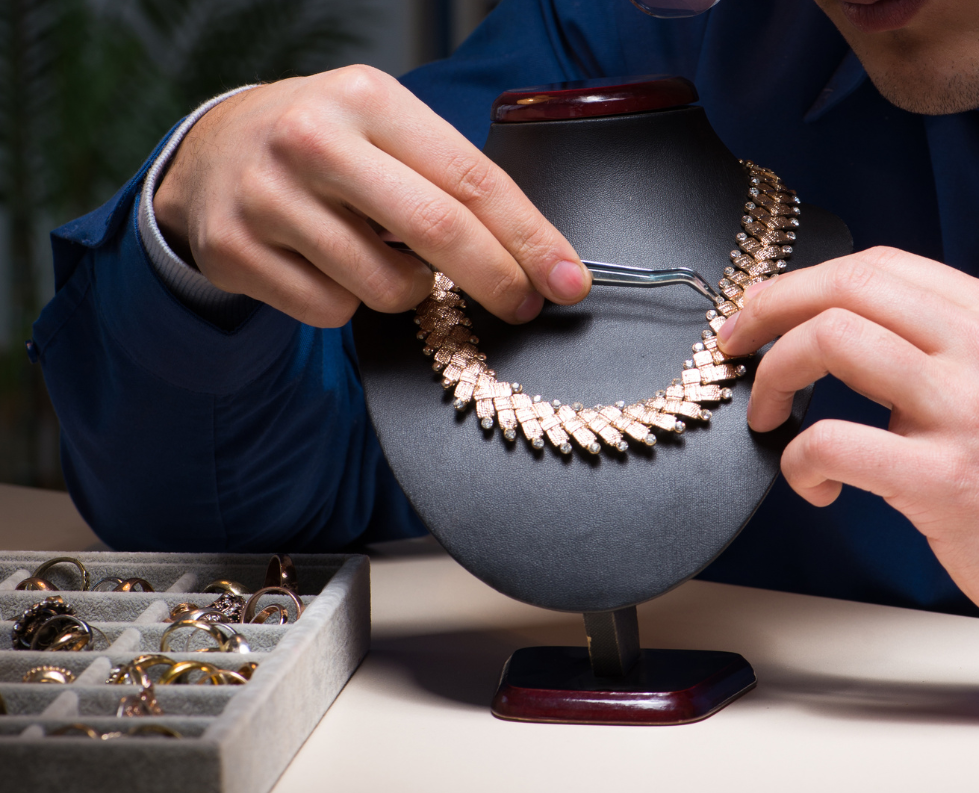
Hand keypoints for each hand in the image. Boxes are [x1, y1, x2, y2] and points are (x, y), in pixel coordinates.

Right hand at [154, 66, 590, 327]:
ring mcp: (268, 197)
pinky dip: (348, 304)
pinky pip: (332, 312)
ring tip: (387, 260)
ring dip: (410, 292)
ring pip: (386, 287)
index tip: (568, 282)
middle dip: (497, 281)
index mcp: (367, 97)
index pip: (472, 179)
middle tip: (523, 306)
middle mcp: (313, 139)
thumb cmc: (325, 145)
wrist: (212, 152)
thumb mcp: (383, 127)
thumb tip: (534, 256)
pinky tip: (330, 269)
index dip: (530, 239)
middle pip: (437, 233)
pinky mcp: (236, 251)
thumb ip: (449, 178)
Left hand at [717, 246, 978, 659]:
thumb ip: (944, 346)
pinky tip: (816, 485)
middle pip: (844, 287)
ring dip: (772, 378)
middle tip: (736, 351)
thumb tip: (848, 339)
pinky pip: (833, 441)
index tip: (763, 315)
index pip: (877, 266)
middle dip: (767, 312)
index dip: (800, 284)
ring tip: (769, 419)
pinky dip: (800, 461)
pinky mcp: (945, 478)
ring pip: (829, 341)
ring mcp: (965, 410)